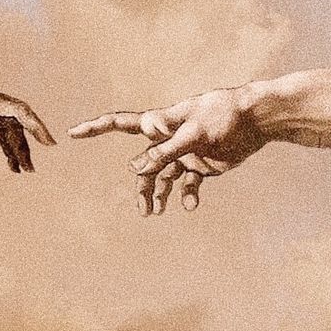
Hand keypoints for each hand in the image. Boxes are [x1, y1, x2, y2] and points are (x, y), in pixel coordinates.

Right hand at [69, 87, 264, 213]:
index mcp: (161, 123)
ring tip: (154, 213)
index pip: (122, 124)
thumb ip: (165, 150)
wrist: (256, 120)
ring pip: (162, 177)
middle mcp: (168, 139)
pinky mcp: (201, 165)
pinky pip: (187, 184)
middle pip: (144, 164)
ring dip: (157, 195)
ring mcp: (184, 153)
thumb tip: (134, 166)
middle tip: (144, 210)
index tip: (73, 132)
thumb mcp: (193, 133)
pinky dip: (187, 196)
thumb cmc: (223, 116)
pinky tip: (191, 207)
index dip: (97, 128)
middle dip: (140, 186)